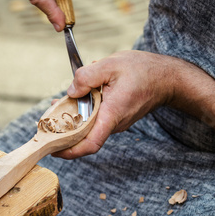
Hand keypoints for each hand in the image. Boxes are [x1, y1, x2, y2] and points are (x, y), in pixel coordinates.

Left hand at [53, 50, 178, 158]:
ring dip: (73, 117)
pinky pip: (96, 119)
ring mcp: (116, 122)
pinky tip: (78, 96)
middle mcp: (114, 123)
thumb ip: (86, 76)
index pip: (91, 143)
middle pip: (84, 135)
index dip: (70, 150)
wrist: (167, 78)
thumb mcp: (111, 64)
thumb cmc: (144, 70)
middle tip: (47, 119)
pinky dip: (84, 111)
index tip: (53, 149)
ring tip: (60, 103)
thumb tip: (70, 91)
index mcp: (112, 114)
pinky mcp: (117, 117)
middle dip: (64, 130)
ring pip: (89, 126)